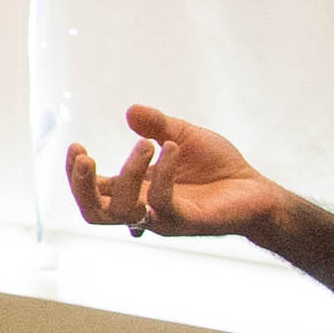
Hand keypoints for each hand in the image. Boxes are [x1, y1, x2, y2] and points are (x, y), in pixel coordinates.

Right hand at [64, 105, 292, 241]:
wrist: (257, 190)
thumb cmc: (219, 168)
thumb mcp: (184, 137)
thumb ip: (157, 126)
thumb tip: (130, 111)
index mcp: (137, 191)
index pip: (94, 191)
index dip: (76, 173)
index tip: (76, 145)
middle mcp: (144, 209)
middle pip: (94, 213)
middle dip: (81, 186)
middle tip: (86, 158)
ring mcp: (163, 219)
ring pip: (122, 211)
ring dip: (127, 173)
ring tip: (145, 145)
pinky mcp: (186, 221)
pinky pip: (162, 202)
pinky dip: (163, 172)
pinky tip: (172, 148)